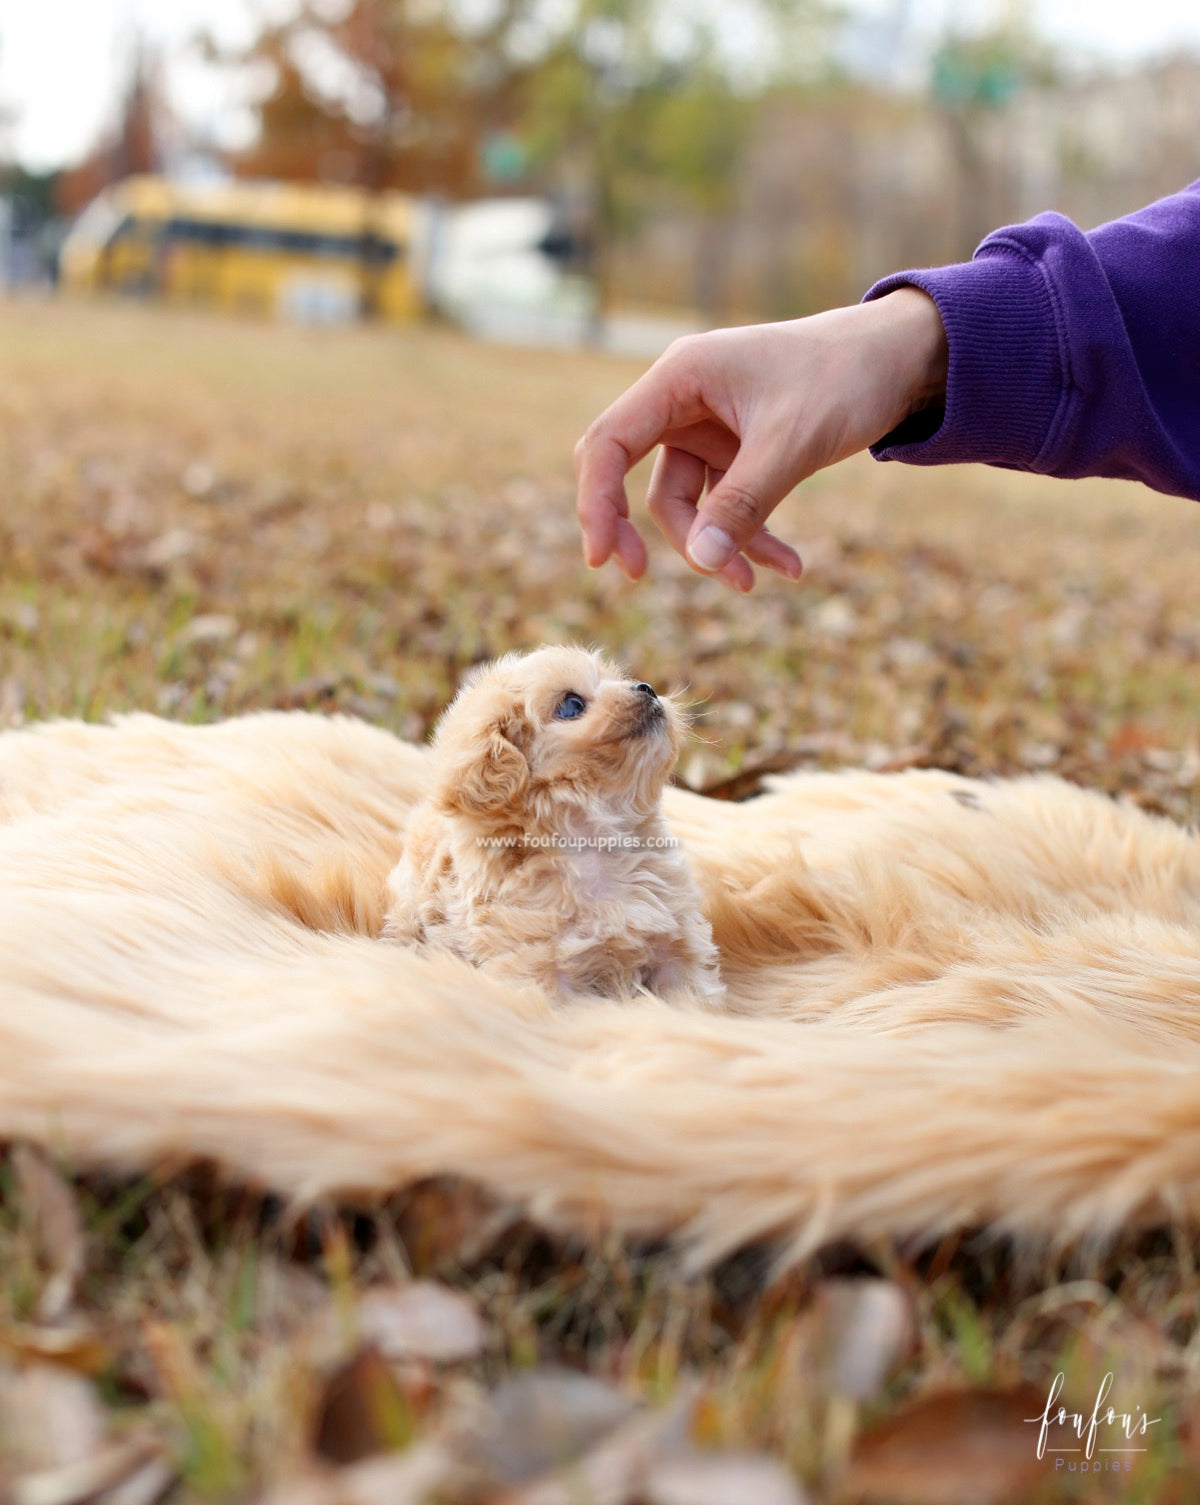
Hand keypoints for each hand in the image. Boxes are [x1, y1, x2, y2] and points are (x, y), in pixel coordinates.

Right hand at [574, 288, 948, 589]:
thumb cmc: (845, 378)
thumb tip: (701, 559)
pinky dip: (750, 539)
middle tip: (639, 577)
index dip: (596, 501)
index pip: (611, 442)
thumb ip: (743, 502)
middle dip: (644, 532)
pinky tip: (788, 567)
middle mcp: (684, 401)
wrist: (901, 360)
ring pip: (685, 505)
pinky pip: (726, 508)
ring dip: (715, 547)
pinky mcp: (737, 452)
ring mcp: (709, 429)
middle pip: (635, 478)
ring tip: (754, 583)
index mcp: (681, 377)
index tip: (601, 557)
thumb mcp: (792, 443)